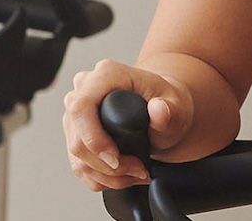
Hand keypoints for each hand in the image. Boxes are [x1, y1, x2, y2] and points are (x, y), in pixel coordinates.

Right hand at [62, 59, 194, 190]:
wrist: (163, 106)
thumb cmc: (166, 100)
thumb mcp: (176, 105)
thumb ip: (169, 110)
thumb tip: (158, 108)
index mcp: (107, 75)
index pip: (81, 108)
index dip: (94, 139)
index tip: (116, 160)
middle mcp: (85, 90)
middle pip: (77, 138)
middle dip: (106, 165)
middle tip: (137, 169)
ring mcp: (76, 112)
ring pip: (77, 156)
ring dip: (106, 175)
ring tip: (136, 173)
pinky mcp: (75, 132)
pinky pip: (79, 164)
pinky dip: (101, 177)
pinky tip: (124, 175)